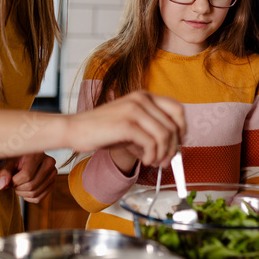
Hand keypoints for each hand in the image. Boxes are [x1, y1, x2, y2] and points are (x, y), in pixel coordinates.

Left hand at [0, 152, 56, 202]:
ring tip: (18, 185)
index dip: (14, 182)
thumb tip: (2, 186)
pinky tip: (24, 189)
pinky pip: (39, 198)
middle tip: (13, 183)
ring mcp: (53, 173)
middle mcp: (49, 163)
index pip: (27, 175)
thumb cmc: (16, 159)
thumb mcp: (9, 162)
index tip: (7, 180)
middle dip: (18, 188)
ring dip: (22, 193)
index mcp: (38, 154)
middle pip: (31, 185)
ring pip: (35, 193)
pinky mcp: (52, 183)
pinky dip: (28, 198)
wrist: (27, 158)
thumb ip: (4, 172)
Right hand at [68, 91, 185, 167]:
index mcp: (144, 96)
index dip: (182, 128)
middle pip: (174, 125)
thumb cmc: (103, 130)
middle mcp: (141, 99)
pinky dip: (152, 156)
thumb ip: (151, 131)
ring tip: (154, 163)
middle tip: (166, 161)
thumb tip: (173, 148)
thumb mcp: (131, 125)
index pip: (177, 109)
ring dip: (163, 154)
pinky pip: (152, 143)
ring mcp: (134, 109)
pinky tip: (144, 160)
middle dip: (174, 147)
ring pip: (165, 135)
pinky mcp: (127, 123)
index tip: (179, 144)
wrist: (75, 129)